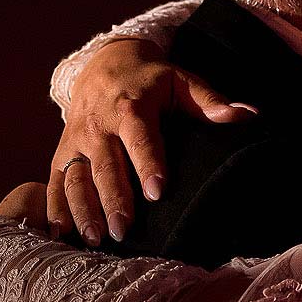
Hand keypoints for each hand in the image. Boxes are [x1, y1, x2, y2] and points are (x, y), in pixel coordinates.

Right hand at [47, 38, 253, 245]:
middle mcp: (99, 124)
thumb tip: (247, 115)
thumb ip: (209, 101)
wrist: (104, 63)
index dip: (148, 164)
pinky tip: (59, 234)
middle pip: (105, 165)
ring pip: (76, 176)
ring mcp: (76, 139)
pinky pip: (54, 180)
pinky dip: (54, 207)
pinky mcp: (62, 151)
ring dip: (83, 209)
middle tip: (123, 230)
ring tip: (95, 239)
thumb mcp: (179, 80)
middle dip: (113, 199)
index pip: (139, 137)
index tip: (156, 192)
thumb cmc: (149, 79)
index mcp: (131, 106)